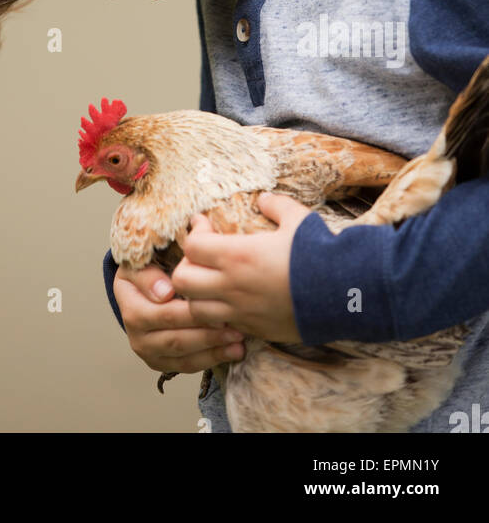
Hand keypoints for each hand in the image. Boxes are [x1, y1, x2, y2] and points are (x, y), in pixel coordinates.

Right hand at [113, 263, 246, 376]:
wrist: (141, 288)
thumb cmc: (148, 270)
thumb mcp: (143, 263)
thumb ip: (149, 274)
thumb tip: (165, 293)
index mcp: (130, 306)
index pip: (163, 314)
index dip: (191, 313)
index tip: (216, 307)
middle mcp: (136, 334)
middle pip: (176, 339)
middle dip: (208, 334)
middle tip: (235, 326)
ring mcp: (148, 351)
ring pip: (183, 356)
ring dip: (213, 349)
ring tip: (238, 340)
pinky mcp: (161, 362)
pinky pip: (187, 366)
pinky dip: (212, 359)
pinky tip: (233, 352)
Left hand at [170, 191, 311, 342]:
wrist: (346, 296)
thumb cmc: (320, 253)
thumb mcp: (298, 219)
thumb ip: (276, 205)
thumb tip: (265, 198)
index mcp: (237, 254)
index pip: (192, 246)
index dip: (194, 233)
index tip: (205, 225)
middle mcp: (232, 286)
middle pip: (182, 281)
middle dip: (187, 267)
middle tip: (202, 259)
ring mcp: (241, 312)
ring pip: (196, 310)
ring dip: (198, 296)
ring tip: (212, 285)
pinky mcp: (254, 330)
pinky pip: (222, 326)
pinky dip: (219, 317)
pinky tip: (234, 303)